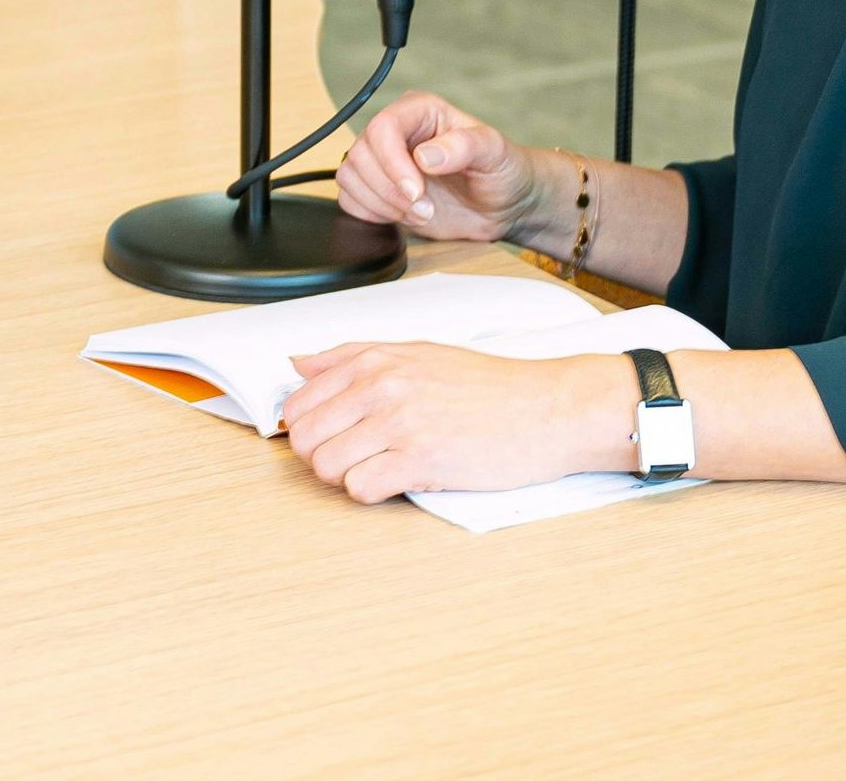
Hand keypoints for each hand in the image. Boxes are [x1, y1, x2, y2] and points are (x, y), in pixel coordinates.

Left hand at [280, 343, 622, 500]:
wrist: (548, 408)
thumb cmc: (488, 386)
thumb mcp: (418, 353)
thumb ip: (352, 356)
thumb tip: (298, 363)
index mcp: (375, 361)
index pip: (298, 402)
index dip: (308, 429)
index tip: (332, 436)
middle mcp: (381, 387)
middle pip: (304, 438)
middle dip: (321, 456)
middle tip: (355, 458)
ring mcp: (400, 423)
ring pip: (325, 466)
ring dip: (345, 477)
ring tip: (378, 469)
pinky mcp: (421, 460)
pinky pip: (360, 488)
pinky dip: (370, 493)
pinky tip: (397, 481)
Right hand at [334, 94, 550, 242]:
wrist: (504, 205)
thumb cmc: (503, 171)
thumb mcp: (495, 153)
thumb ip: (464, 146)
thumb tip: (424, 156)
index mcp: (419, 112)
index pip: (383, 127)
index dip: (393, 163)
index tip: (416, 191)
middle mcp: (396, 133)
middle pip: (361, 154)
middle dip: (390, 190)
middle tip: (425, 208)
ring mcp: (384, 162)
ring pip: (350, 176)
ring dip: (381, 203)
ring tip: (420, 213)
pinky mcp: (378, 189)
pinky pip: (349, 198)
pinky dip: (370, 213)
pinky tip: (402, 217)